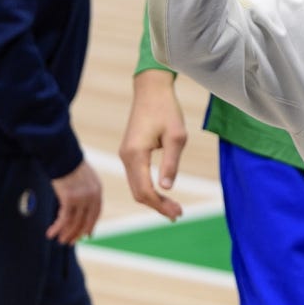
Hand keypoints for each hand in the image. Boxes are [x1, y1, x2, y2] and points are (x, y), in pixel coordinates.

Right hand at [48, 159, 102, 243]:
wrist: (62, 154)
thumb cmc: (68, 163)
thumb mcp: (83, 176)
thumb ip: (84, 189)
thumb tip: (78, 201)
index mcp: (97, 189)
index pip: (96, 212)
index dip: (91, 224)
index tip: (87, 234)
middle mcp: (92, 195)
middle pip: (86, 220)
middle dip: (78, 233)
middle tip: (71, 242)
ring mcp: (82, 198)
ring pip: (75, 222)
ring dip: (67, 233)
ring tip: (60, 241)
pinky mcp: (69, 199)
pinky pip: (64, 219)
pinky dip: (57, 228)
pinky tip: (50, 233)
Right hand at [118, 69, 186, 220]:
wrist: (151, 89)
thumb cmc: (167, 110)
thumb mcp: (176, 137)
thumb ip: (170, 163)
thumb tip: (166, 188)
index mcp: (135, 154)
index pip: (144, 190)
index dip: (160, 205)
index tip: (178, 213)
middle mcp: (126, 156)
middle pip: (137, 192)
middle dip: (157, 206)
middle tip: (178, 214)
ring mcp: (125, 154)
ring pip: (136, 186)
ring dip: (153, 199)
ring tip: (173, 208)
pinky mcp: (129, 151)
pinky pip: (136, 177)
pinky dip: (148, 188)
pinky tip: (162, 192)